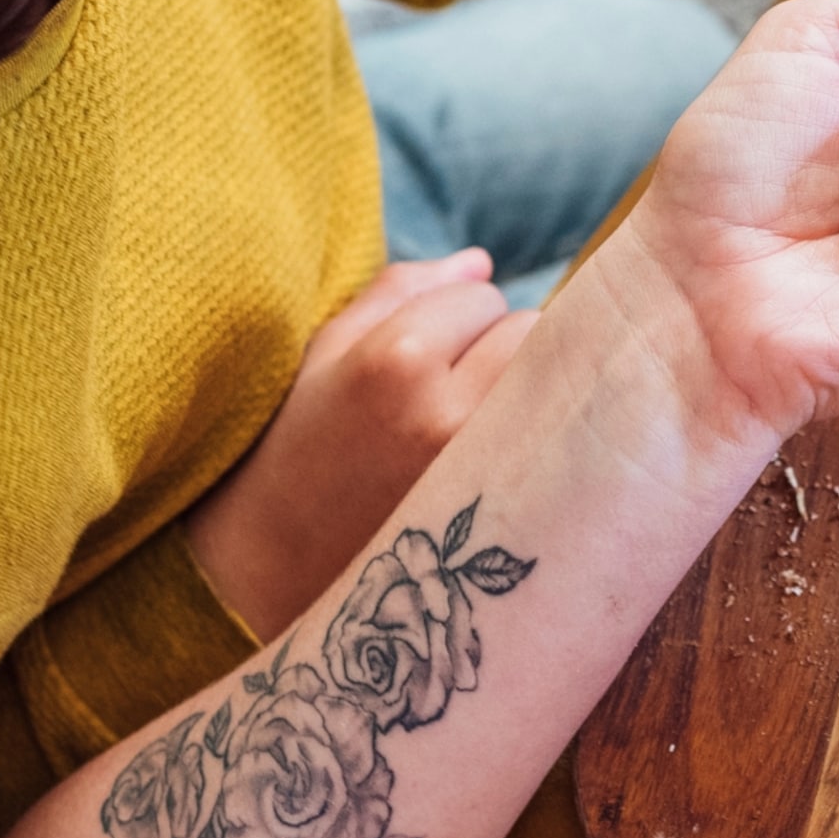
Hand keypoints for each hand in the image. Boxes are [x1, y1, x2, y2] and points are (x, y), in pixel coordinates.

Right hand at [183, 250, 537, 641]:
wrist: (274, 575)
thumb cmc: (299, 448)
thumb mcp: (325, 353)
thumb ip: (402, 291)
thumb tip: (484, 262)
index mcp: (394, 360)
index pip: (483, 296)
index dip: (456, 320)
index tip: (420, 359)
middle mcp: (449, 411)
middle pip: (533, 331)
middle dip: (501, 350)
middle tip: (451, 393)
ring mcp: (488, 467)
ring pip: (557, 382)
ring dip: (530, 390)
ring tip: (471, 427)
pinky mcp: (514, 511)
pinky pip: (564, 440)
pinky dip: (545, 437)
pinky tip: (504, 461)